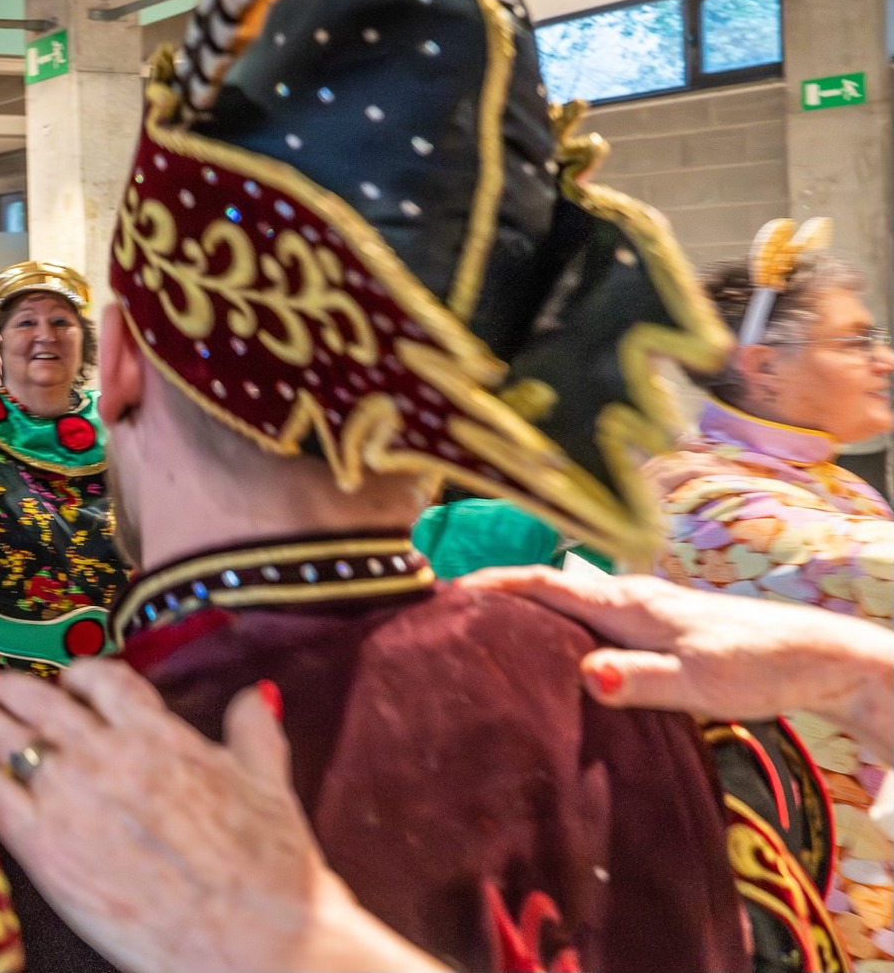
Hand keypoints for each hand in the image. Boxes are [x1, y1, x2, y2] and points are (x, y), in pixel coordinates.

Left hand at [0, 662, 439, 972]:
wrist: (255, 939)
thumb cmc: (268, 872)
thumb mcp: (269, 784)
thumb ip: (254, 732)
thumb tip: (258, 697)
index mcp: (158, 734)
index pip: (100, 680)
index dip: (78, 676)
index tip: (68, 680)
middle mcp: (106, 755)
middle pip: (41, 701)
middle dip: (14, 688)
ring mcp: (70, 798)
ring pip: (9, 738)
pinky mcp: (44, 847)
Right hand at [460, 566, 893, 756]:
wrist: (821, 657)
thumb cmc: (759, 666)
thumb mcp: (700, 683)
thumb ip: (642, 680)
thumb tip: (585, 675)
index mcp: (628, 604)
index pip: (546, 583)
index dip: (495, 583)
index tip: (445, 587)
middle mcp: (629, 598)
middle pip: (549, 588)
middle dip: (498, 594)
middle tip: (449, 612)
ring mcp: (644, 611)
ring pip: (570, 604)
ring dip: (528, 612)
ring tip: (488, 633)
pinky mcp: (657, 629)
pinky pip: (590, 620)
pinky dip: (558, 627)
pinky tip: (554, 653)